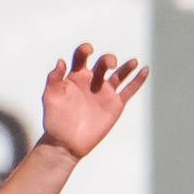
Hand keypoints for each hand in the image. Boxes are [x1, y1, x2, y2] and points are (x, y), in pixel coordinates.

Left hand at [39, 43, 148, 161]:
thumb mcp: (49, 96)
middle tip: (110, 64)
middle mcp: (92, 81)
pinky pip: (129, 91)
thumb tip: (61, 61)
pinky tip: (145, 70)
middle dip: (108, 59)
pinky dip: (138, 81)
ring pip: (120, 75)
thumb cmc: (54, 120)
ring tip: (133, 62)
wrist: (65, 143)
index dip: (85, 49)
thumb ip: (53, 77)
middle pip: (103, 63)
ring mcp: (105, 93)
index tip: (88, 51)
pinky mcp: (115, 105)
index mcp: (76, 75)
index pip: (82, 56)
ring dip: (127, 67)